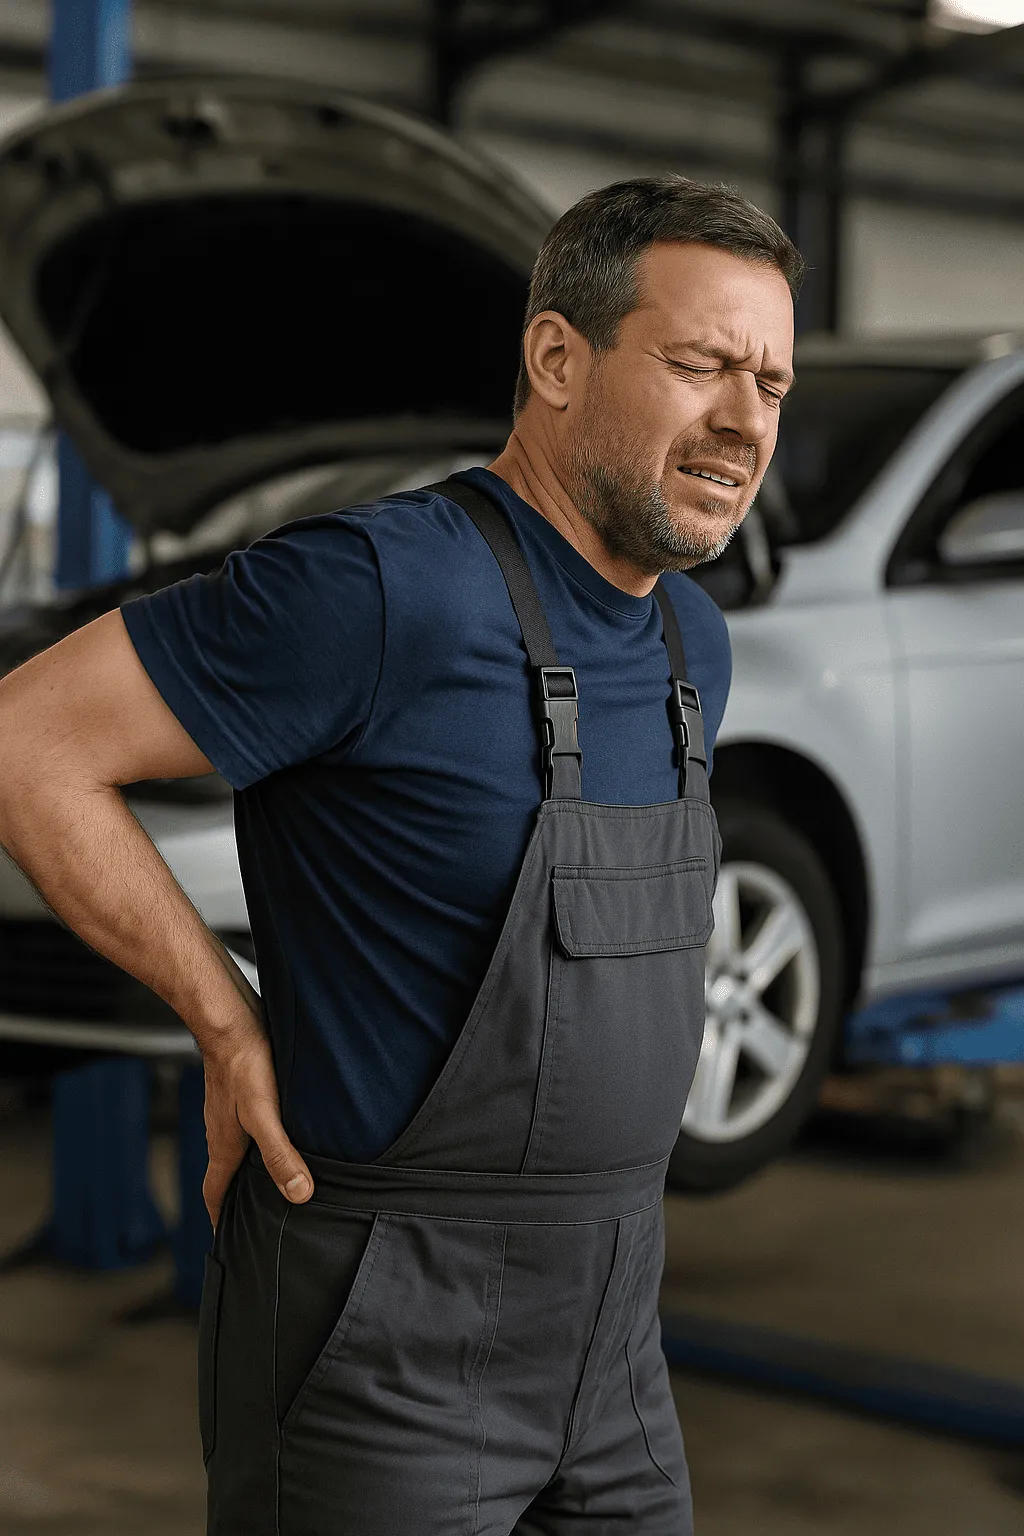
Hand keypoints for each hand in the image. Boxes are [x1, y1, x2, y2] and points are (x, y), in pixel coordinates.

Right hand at [202, 1025, 312, 1227]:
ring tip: (271, 1180)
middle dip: (235, 1199)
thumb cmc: (244, 1063)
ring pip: (235, 1150)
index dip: (219, 1219)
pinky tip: (279, 1133)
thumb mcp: (265, 1114)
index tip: (225, 1242)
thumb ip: (280, 1154)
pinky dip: (257, 1140)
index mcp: (224, 1145)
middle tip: (254, 1219)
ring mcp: (228, 1111)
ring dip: (247, 1169)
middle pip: (224, 1174)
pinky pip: (245, 1126)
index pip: (214, 1192)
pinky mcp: (239, 1092)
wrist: (230, 1019)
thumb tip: (298, 1194)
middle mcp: (221, 1131)